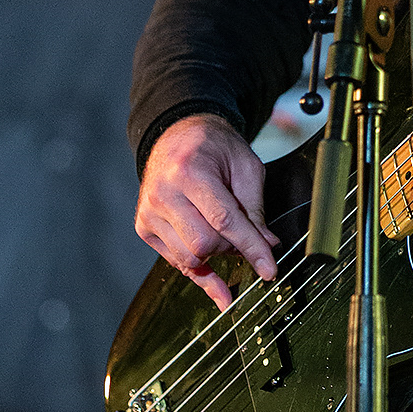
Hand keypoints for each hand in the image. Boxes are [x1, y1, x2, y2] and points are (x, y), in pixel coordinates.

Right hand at [135, 114, 279, 312]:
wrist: (178, 135)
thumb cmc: (213, 146)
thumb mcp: (245, 166)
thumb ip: (254, 208)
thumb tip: (267, 244)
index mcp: (190, 172)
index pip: (224, 221)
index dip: (251, 247)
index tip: (269, 269)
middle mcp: (163, 193)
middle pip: (203, 244)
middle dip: (230, 247)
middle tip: (243, 236)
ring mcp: (149, 212)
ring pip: (188, 259)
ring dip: (214, 256)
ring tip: (224, 237)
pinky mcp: (143, 227)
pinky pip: (174, 262)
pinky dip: (198, 269)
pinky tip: (214, 276)